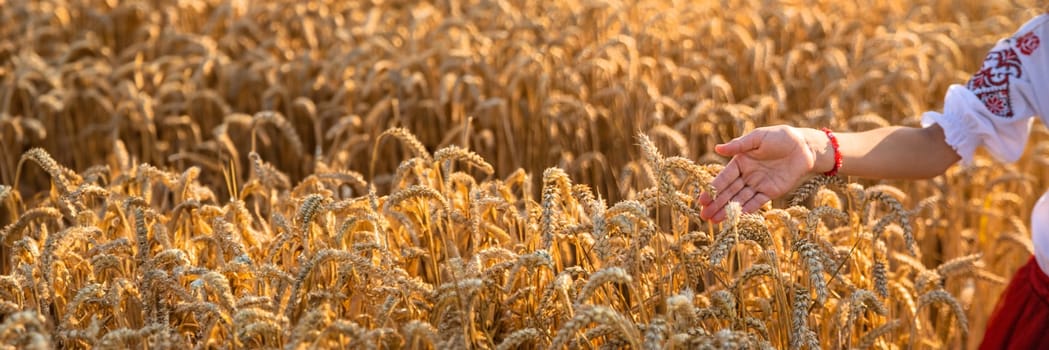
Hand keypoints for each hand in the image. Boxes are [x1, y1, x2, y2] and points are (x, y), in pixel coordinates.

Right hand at [698, 126, 822, 221]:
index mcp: (740, 162)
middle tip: (703, 216)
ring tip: (714, 221)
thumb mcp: (758, 138)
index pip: (724, 178)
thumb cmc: (780, 137)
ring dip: (727, 210)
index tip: (702, 199)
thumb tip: (717, 148)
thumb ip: (739, 145)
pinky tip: (736, 218)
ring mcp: (758, 185)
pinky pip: (757, 203)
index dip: (713, 189)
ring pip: (740, 199)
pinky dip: (747, 210)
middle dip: (716, 204)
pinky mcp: (771, 192)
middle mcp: (746, 175)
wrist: (805, 147)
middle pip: (729, 192)